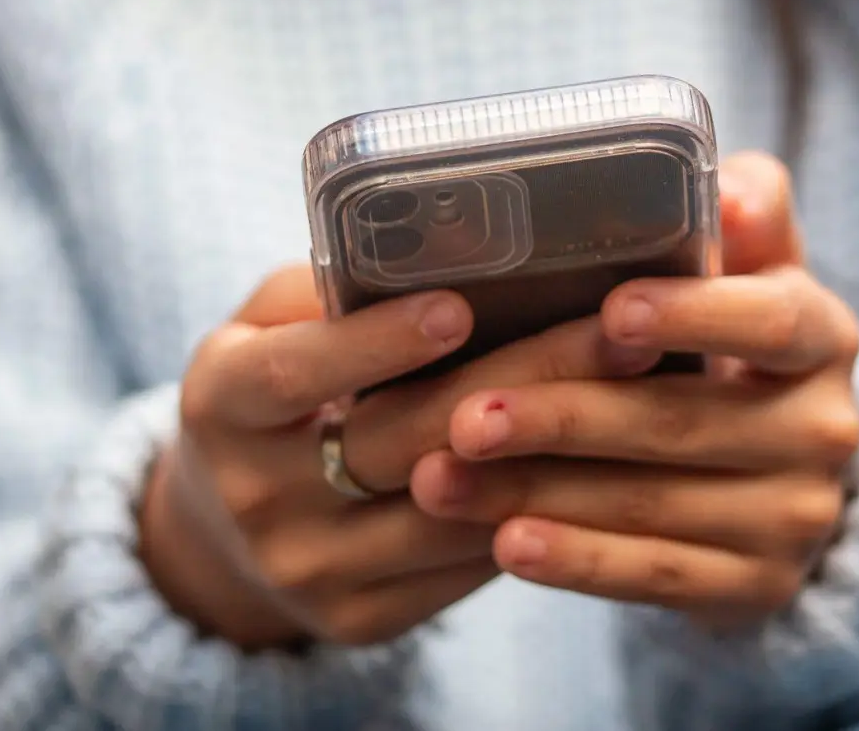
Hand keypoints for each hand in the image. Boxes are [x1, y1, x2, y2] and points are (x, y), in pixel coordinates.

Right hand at [140, 269, 657, 649]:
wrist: (232, 531)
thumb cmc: (277, 391)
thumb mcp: (269, 327)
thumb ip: (330, 291)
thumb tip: (439, 238)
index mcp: (218, 404)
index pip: (291, 374)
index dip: (373, 343)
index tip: (459, 306)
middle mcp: (254, 498)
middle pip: (402, 439)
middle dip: (520, 381)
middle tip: (616, 333)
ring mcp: (309, 569)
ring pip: (451, 512)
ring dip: (555, 453)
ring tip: (641, 394)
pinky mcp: (363, 619)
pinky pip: (469, 566)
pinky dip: (542, 510)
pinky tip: (611, 462)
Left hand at [409, 154, 858, 622]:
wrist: (782, 478)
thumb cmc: (730, 347)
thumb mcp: (751, 275)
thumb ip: (744, 219)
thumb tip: (730, 193)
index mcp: (825, 337)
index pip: (772, 323)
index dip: (696, 317)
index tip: (614, 313)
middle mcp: (827, 431)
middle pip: (684, 424)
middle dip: (567, 419)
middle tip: (467, 415)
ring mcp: (798, 518)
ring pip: (655, 506)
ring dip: (539, 494)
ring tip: (442, 480)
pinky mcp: (762, 586)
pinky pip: (658, 576)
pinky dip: (578, 561)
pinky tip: (506, 545)